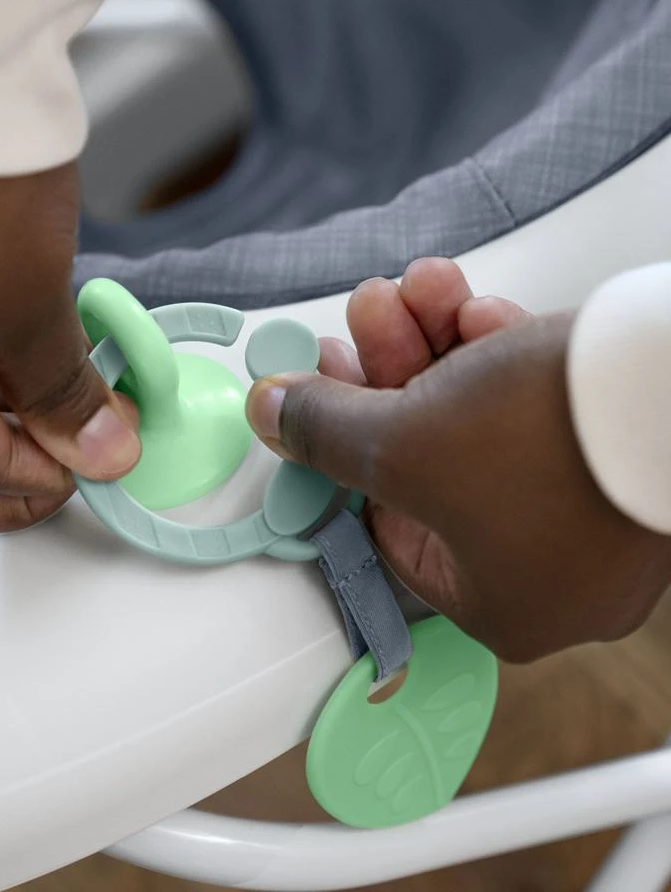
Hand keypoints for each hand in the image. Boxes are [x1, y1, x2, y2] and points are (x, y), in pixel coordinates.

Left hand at [247, 259, 670, 661]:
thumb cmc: (548, 441)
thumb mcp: (400, 440)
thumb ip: (325, 431)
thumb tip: (271, 415)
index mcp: (502, 604)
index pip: (391, 527)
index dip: (345, 449)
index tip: (323, 386)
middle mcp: (555, 570)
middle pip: (435, 459)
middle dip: (393, 372)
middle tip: (366, 316)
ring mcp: (595, 512)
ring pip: (487, 419)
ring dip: (440, 345)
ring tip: (417, 288)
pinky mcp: (622, 452)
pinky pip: (541, 404)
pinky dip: (501, 351)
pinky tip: (475, 305)